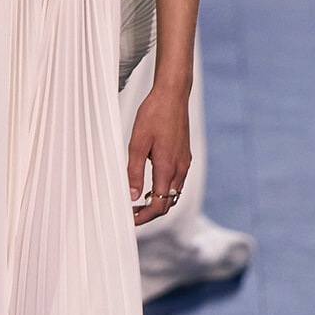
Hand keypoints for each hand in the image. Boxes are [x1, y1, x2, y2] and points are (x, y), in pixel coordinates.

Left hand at [127, 86, 190, 227]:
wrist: (172, 95)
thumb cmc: (153, 114)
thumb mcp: (137, 143)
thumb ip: (134, 172)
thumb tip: (133, 197)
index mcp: (167, 167)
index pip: (159, 205)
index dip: (144, 217)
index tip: (130, 219)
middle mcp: (180, 168)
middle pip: (168, 203)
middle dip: (150, 213)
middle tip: (131, 213)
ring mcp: (184, 162)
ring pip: (174, 194)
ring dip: (157, 202)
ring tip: (138, 201)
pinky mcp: (185, 156)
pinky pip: (177, 181)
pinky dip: (165, 190)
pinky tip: (150, 184)